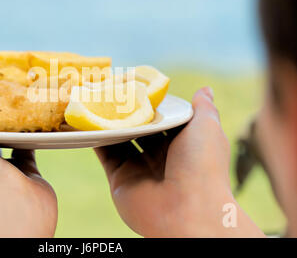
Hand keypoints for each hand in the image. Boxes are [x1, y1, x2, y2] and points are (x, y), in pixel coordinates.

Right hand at [94, 87, 264, 236]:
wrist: (187, 211)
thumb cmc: (202, 164)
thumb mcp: (207, 127)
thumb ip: (203, 107)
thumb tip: (204, 89)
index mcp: (183, 143)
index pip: (163, 118)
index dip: (150, 103)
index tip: (136, 85)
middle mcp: (161, 156)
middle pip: (139, 128)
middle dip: (127, 111)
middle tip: (111, 90)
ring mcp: (139, 168)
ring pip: (120, 139)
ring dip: (108, 122)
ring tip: (96, 100)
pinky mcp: (120, 179)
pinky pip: (106, 155)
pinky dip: (96, 139)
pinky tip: (89, 120)